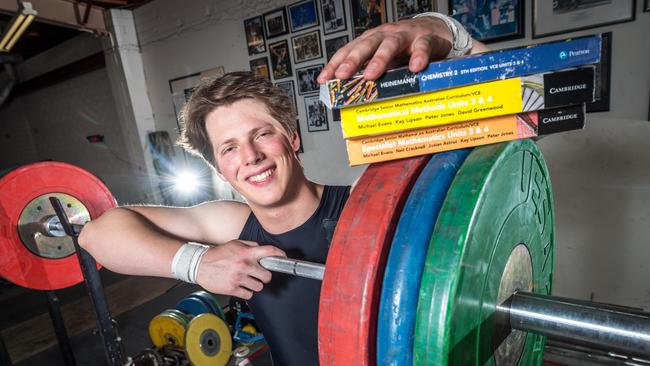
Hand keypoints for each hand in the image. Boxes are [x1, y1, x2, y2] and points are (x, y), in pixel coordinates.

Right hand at [196, 240, 285, 298]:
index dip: (280, 254)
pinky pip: (248, 295)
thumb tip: (261, 248)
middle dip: (265, 276)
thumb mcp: (234, 244)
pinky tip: (241, 287)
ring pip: (259, 287)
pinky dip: (247, 292)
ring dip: (255, 285)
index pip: (269, 252)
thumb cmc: (217, 254)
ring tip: (247, 280)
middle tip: (260, 275)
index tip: (283, 257)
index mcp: (246, 253)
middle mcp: (244, 265)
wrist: (199, 264)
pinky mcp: (233, 288)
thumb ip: (250, 245)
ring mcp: (239, 278)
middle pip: (267, 276)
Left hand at [317, 16, 452, 82]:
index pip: (349, 50)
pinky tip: (415, 67)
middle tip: (342, 75)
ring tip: (371, 75)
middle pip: (366, 45)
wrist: (435, 31)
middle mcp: (385, 35)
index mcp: (372, 40)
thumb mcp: (385, 59)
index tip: (324, 79)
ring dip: (379, 59)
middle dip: (352, 60)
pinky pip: (422, 46)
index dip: (335, 64)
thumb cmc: (406, 48)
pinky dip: (418, 56)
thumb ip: (372, 72)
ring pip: (390, 44)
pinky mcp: (426, 39)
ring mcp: (405, 36)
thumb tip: (354, 96)